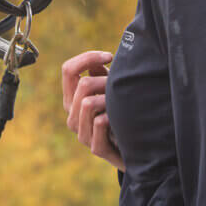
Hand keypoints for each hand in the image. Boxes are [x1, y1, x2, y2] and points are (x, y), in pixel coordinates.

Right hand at [61, 50, 124, 170]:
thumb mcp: (110, 90)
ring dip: (109, 99)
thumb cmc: (122, 114)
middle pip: (82, 84)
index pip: (68, 70)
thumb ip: (100, 74)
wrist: (138, 149)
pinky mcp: (96, 148)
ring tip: (121, 104)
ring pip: (87, 103)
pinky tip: (119, 119)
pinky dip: (111, 116)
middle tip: (121, 86)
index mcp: (72, 99)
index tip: (109, 56)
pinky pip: (99, 123)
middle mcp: (72, 116)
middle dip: (105, 81)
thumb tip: (98, 59)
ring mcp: (82, 134)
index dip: (87, 58)